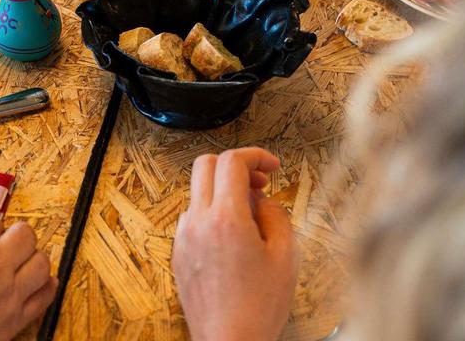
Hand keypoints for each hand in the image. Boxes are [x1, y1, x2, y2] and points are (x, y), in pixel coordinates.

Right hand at [0, 216, 57, 340]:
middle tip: (8, 247)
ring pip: (42, 261)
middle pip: (25, 234)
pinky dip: (45, 285)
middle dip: (16, 237)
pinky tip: (36, 283)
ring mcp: (7, 293)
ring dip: (33, 259)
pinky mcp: (15, 319)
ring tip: (21, 265)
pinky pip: (46, 294)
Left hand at [174, 148, 298, 340]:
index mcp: (225, 219)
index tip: (271, 166)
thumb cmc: (258, 308)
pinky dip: (212, 213)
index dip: (256, 155)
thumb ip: (276, 215)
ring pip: (197, 192)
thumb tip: (263, 201)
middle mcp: (198, 223)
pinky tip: (233, 236)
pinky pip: (193, 217)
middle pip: (205, 165)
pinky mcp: (179, 253)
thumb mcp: (285, 256)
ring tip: (250, 216)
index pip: (232, 161)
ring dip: (222, 191)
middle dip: (235, 165)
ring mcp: (184, 238)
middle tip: (258, 182)